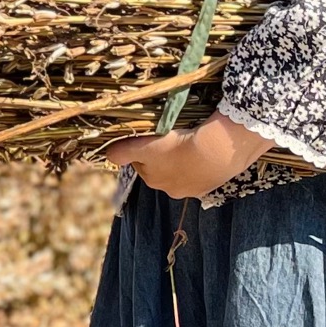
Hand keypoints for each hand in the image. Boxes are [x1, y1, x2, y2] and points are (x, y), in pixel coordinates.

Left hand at [105, 112, 273, 200]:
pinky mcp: (213, 183)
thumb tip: (109, 156)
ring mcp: (195, 189)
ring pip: (183, 169)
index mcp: (153, 181)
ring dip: (183, 158)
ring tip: (189, 142)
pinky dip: (200, 161)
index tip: (152, 136)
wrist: (216, 151)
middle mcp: (172, 191)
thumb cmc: (175, 147)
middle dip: (164, 154)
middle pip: (162, 167)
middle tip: (171, 137)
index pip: (142, 162)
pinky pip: (202, 169)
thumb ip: (121, 152)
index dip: (144, 147)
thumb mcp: (142, 147)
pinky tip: (203, 150)